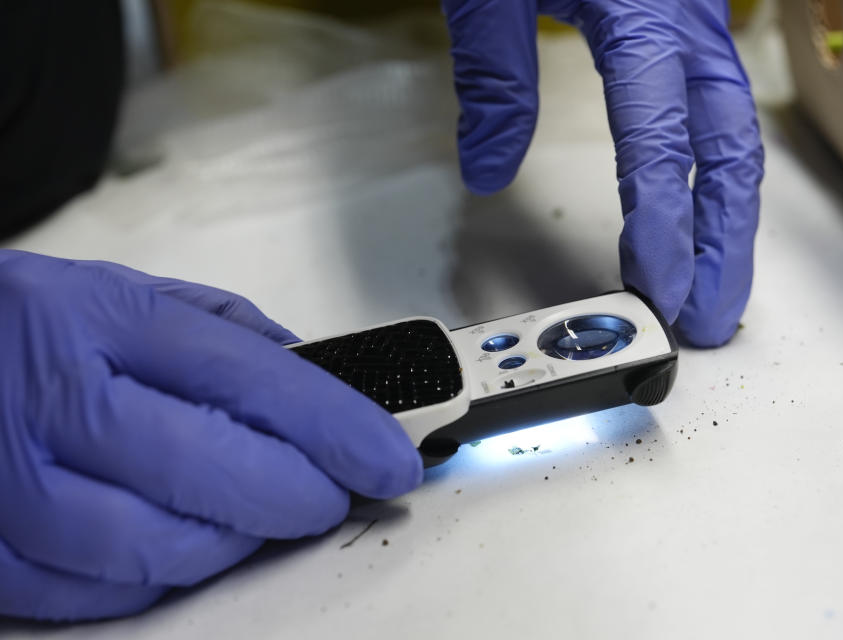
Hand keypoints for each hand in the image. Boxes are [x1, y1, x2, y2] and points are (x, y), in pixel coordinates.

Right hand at [0, 251, 421, 620]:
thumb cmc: (31, 328)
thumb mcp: (124, 296)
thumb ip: (226, 337)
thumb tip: (324, 391)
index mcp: (99, 317)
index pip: (246, 378)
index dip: (335, 427)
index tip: (390, 458)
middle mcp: (49, 399)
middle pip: (210, 471)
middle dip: (298, 496)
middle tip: (333, 496)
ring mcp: (5, 486)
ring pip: (155, 549)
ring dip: (233, 544)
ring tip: (254, 516)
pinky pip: (95, 597)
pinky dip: (160, 580)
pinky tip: (179, 543)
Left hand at [442, 0, 763, 345]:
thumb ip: (495, 77)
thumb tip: (490, 167)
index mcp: (640, 11)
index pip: (662, 142)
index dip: (666, 225)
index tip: (659, 289)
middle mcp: (683, 19)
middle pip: (727, 147)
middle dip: (724, 240)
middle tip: (708, 315)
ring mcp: (692, 20)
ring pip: (734, 130)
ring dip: (731, 214)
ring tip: (719, 281)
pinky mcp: (683, 22)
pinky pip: (715, 104)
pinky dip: (716, 167)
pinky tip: (705, 203)